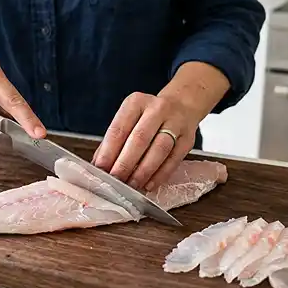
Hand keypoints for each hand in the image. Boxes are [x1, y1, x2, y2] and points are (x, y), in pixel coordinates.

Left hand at [92, 62, 229, 191]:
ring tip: (132, 185)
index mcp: (136, 102)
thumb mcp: (129, 119)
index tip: (100, 168)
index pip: (119, 128)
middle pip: (139, 139)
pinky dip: (160, 174)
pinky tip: (149, 184)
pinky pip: (173, 159)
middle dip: (125, 163)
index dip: (109, 150)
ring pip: (159, 149)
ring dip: (143, 171)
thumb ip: (114, 140)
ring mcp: (175, 123)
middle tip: (115, 179)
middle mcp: (157, 109)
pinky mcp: (188, 138)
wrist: (182, 105)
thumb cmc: (148, 116)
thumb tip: (99, 165)